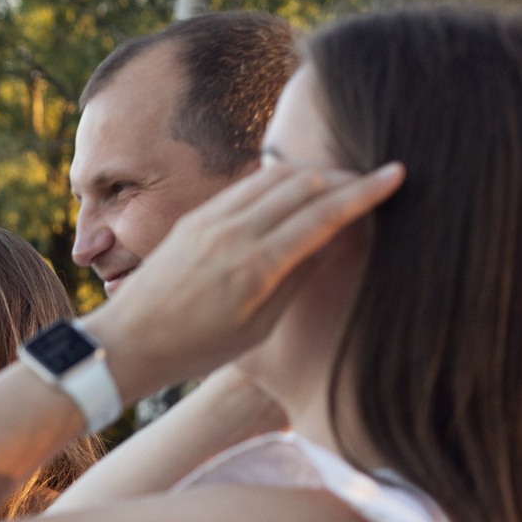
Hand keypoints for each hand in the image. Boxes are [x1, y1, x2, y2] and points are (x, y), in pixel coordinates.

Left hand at [83, 158, 404, 400]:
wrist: (127, 343)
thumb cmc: (195, 349)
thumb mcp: (257, 328)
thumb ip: (296, 279)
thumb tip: (330, 239)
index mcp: (257, 266)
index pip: (323, 214)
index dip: (364, 191)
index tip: (395, 174)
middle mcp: (234, 234)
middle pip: (304, 185)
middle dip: (345, 176)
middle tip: (371, 179)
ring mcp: (211, 220)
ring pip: (275, 177)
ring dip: (313, 171)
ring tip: (338, 179)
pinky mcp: (194, 217)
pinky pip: (247, 186)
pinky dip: (279, 179)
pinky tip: (293, 187)